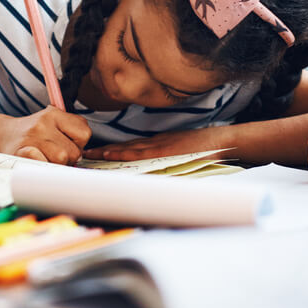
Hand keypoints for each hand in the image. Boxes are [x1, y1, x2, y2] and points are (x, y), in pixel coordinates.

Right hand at [0, 107, 91, 164]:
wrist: (3, 135)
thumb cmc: (33, 133)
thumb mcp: (53, 122)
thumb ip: (72, 131)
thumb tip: (82, 155)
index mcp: (54, 113)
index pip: (84, 133)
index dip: (79, 143)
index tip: (68, 144)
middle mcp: (43, 123)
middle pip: (74, 151)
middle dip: (68, 158)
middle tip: (55, 154)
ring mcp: (31, 138)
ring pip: (61, 159)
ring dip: (56, 164)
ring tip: (46, 158)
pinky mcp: (21, 152)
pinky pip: (43, 164)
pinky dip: (43, 166)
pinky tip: (37, 161)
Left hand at [83, 125, 232, 161]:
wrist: (222, 142)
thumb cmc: (206, 147)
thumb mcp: (182, 150)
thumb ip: (168, 156)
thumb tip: (154, 166)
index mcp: (159, 144)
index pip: (130, 148)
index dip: (112, 150)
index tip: (96, 153)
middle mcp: (156, 144)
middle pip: (125, 147)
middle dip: (104, 151)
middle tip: (85, 154)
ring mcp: (159, 146)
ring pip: (128, 149)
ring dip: (109, 152)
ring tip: (91, 155)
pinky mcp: (165, 150)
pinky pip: (141, 153)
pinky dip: (125, 153)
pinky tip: (112, 154)